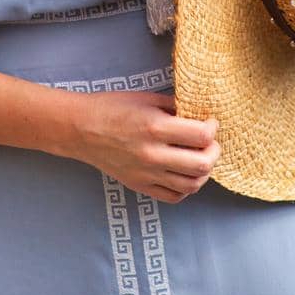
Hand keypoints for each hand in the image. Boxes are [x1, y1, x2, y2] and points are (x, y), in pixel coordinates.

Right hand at [71, 90, 219, 202]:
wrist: (79, 128)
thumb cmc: (110, 108)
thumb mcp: (144, 98)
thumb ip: (173, 107)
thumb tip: (198, 114)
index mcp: (154, 127)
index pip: (201, 135)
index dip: (212, 128)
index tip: (210, 123)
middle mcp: (152, 154)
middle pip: (203, 164)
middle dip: (214, 152)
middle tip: (210, 143)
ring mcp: (146, 173)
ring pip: (192, 185)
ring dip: (203, 172)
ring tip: (199, 159)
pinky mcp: (139, 185)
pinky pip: (174, 196)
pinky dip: (185, 188)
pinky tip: (182, 174)